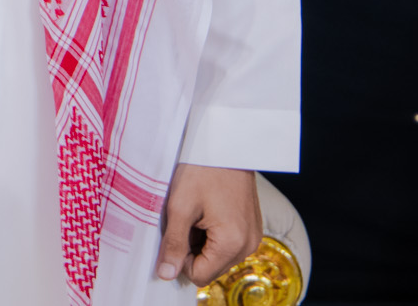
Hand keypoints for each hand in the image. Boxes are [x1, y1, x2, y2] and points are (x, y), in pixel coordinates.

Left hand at [154, 163, 260, 286]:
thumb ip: (173, 244)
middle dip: (191, 249)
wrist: (225, 142)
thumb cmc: (202, 169)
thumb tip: (165, 274)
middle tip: (185, 218)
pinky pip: (227, 243)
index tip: (175, 231)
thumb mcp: (180, 206)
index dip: (180, 258)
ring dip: (201, 241)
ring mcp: (252, 236)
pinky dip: (212, 233)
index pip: (199, 275)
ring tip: (196, 212)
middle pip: (210, 268)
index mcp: (232, 243)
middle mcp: (248, 245)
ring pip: (217, 256)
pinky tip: (206, 210)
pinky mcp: (251, 227)